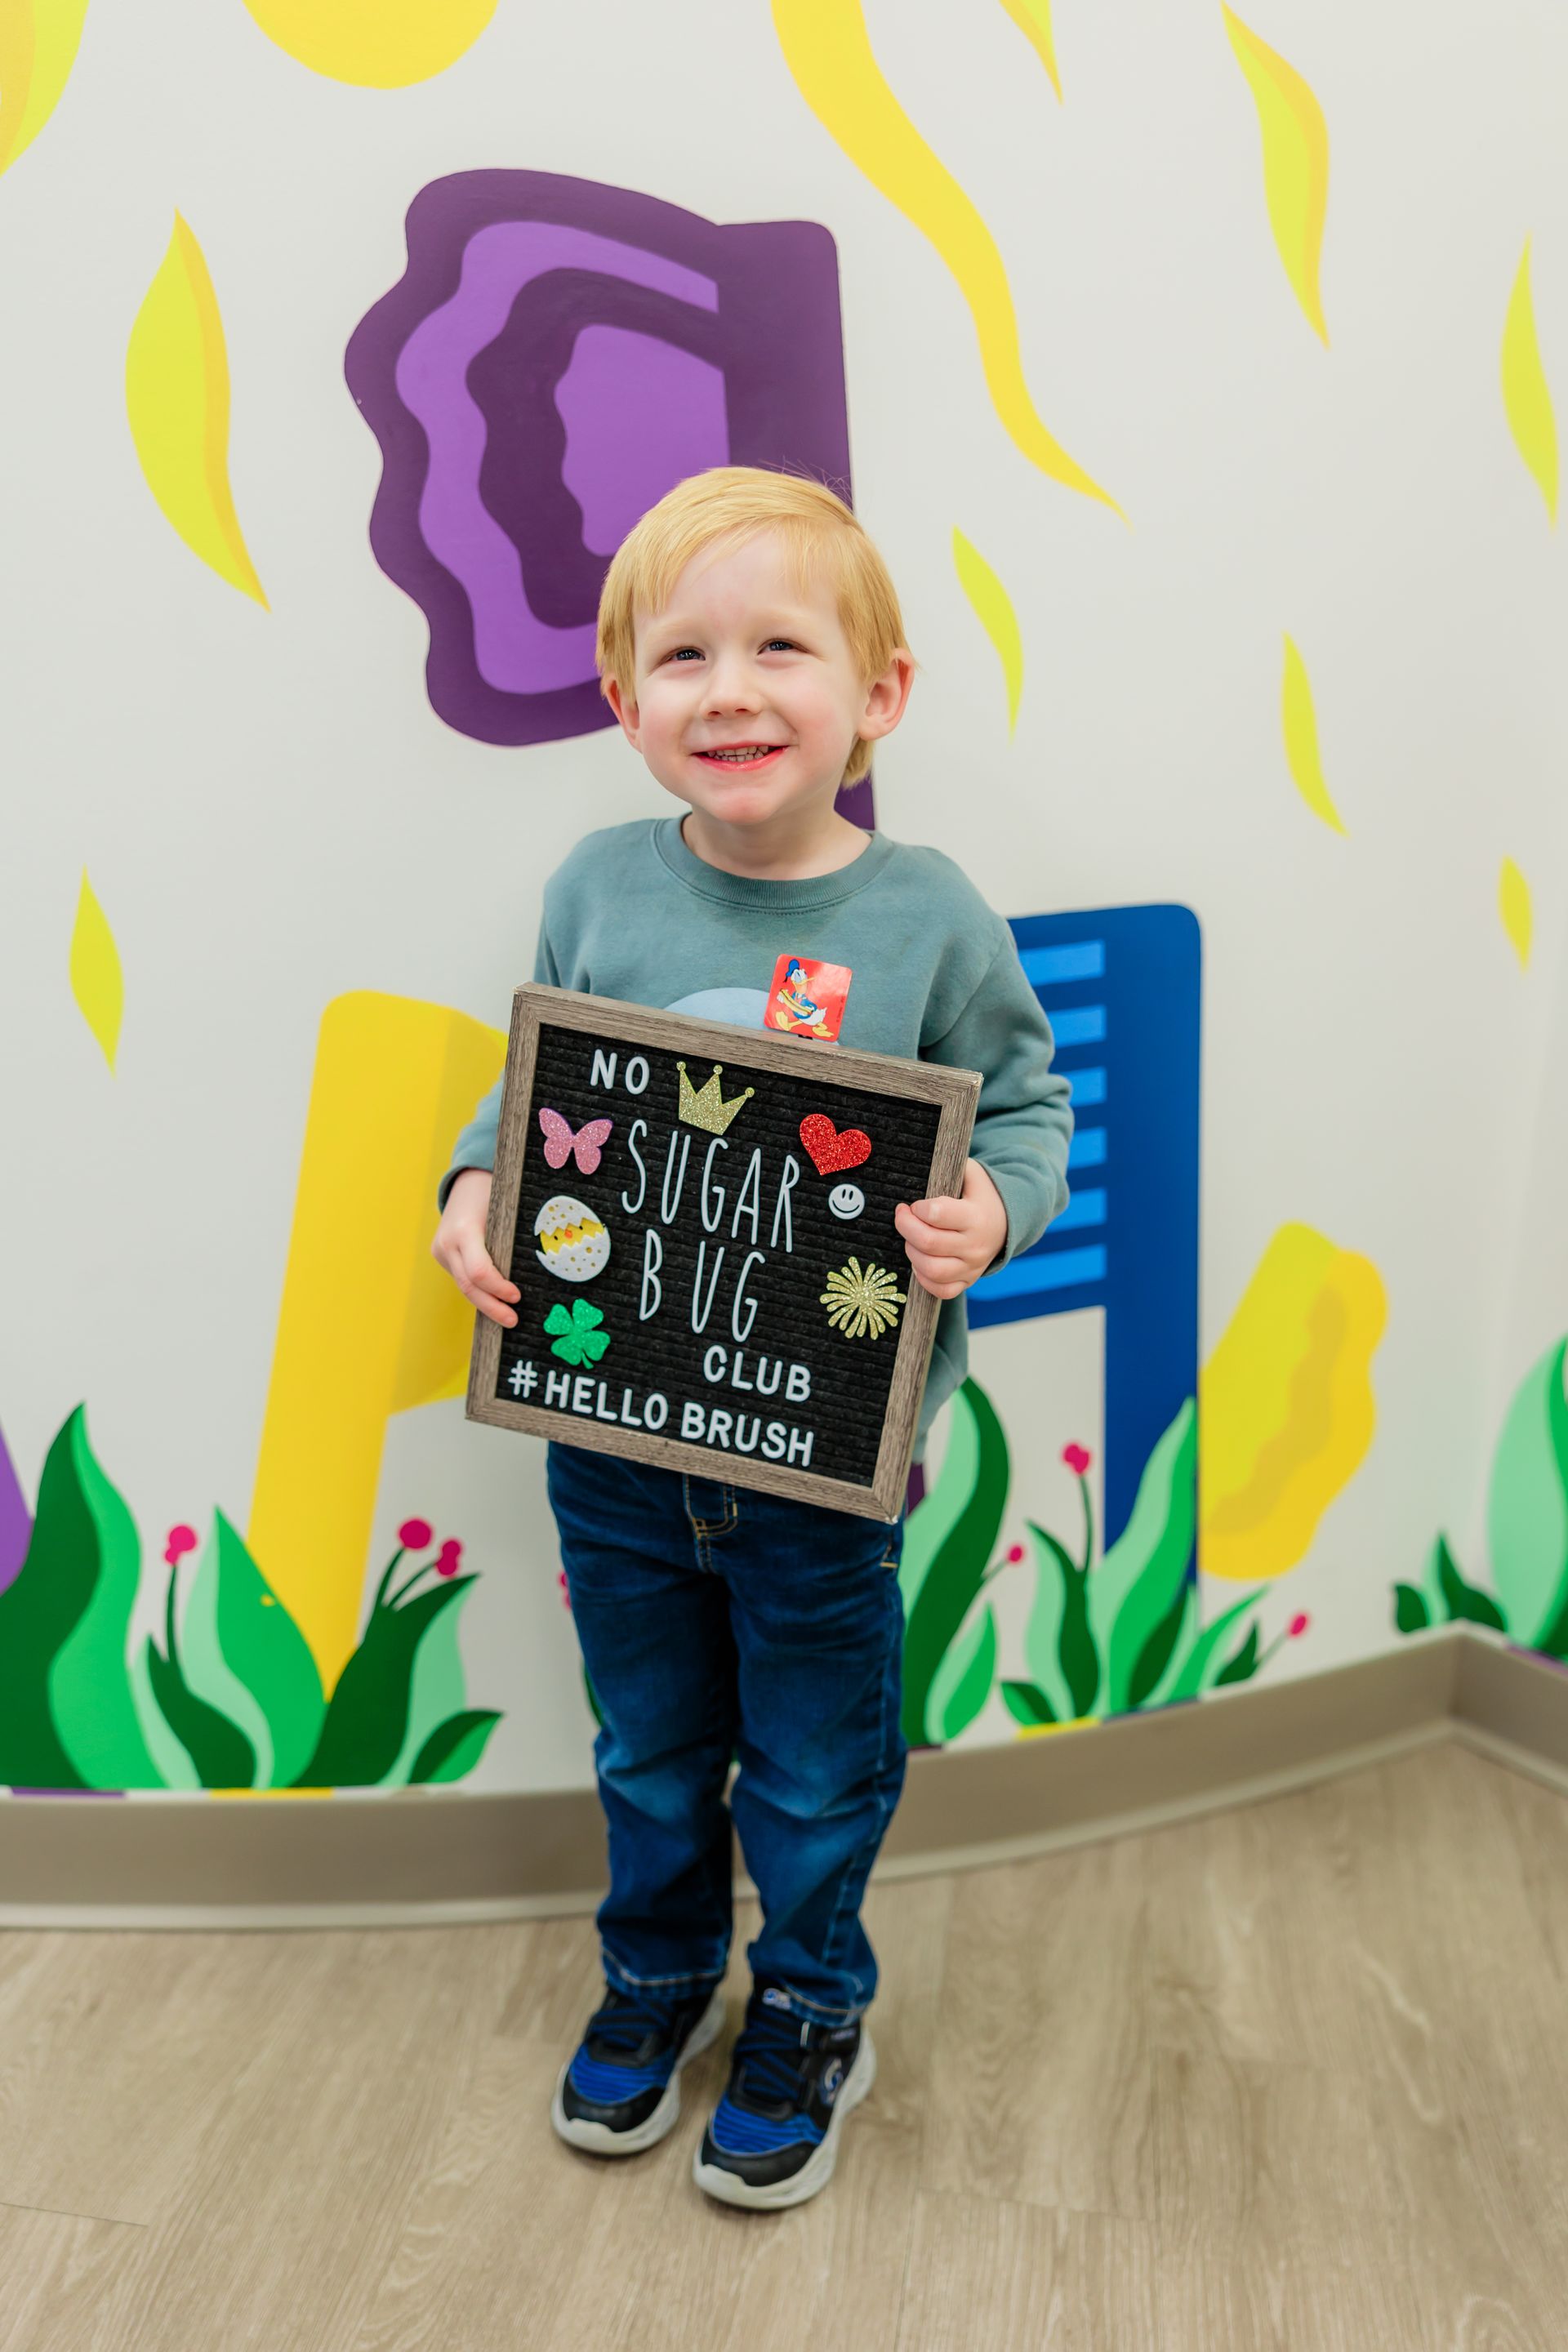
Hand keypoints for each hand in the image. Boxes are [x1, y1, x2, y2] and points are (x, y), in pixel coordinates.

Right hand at [431, 1168, 519, 1327]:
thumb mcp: (505, 1210)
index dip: (498, 1288)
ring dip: (485, 1304)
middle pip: (469, 1286)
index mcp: (464, 1229)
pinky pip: (461, 1278)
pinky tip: (493, 1303)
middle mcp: (447, 1242)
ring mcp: (441, 1250)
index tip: (517, 1297)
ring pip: (463, 1286)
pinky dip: (478, 1291)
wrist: (466, 1180)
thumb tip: (534, 1271)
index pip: (479, 1272)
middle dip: (492, 1307)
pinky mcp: (441, 1254)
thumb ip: (511, 1239)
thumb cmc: (493, 1191)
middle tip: (513, 1321)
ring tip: (506, 1317)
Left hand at [894, 1158, 1007, 1300]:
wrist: (1008, 1222)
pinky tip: (920, 1261)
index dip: (918, 1207)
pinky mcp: (967, 1281)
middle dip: (905, 1227)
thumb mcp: (972, 1173)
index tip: (914, 1204)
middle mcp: (975, 1245)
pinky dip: (924, 1278)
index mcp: (976, 1216)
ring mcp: (972, 1266)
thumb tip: (920, 1162)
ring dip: (911, 1252)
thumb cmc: (980, 1195)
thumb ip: (950, 1165)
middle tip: (902, 1216)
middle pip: (928, 1242)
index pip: (937, 1213)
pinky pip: (941, 1290)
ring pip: (931, 1269)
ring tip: (911, 1239)